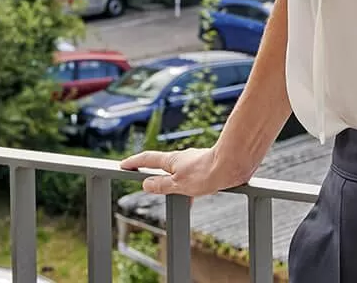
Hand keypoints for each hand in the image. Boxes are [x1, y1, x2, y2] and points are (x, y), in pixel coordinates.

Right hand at [118, 147, 251, 197]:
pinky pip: (194, 175)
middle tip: (144, 180)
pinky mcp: (208, 165)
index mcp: (172, 161)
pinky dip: (191, 184)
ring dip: (176, 182)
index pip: (148, 159)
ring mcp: (195, 160)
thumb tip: (146, 183)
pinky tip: (200, 192)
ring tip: (180, 197)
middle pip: (164, 165)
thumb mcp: (179, 184)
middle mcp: (182, 158)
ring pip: (180, 172)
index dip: (134, 162)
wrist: (233, 164)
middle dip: (155, 173)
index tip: (123, 164)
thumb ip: (162, 185)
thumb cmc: (207, 173)